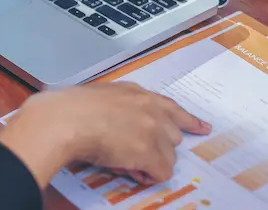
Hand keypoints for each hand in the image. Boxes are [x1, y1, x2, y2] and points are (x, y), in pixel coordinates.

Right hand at [0, 82, 211, 188]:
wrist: (64, 120)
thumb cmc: (68, 108)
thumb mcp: (97, 97)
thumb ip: (115, 107)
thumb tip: (114, 126)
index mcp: (135, 92)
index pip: (170, 106)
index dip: (188, 120)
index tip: (202, 127)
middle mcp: (149, 107)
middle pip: (173, 133)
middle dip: (158, 145)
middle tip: (136, 152)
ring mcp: (152, 129)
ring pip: (168, 155)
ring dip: (151, 160)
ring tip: (126, 161)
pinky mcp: (149, 151)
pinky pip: (161, 171)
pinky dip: (148, 175)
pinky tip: (131, 170)